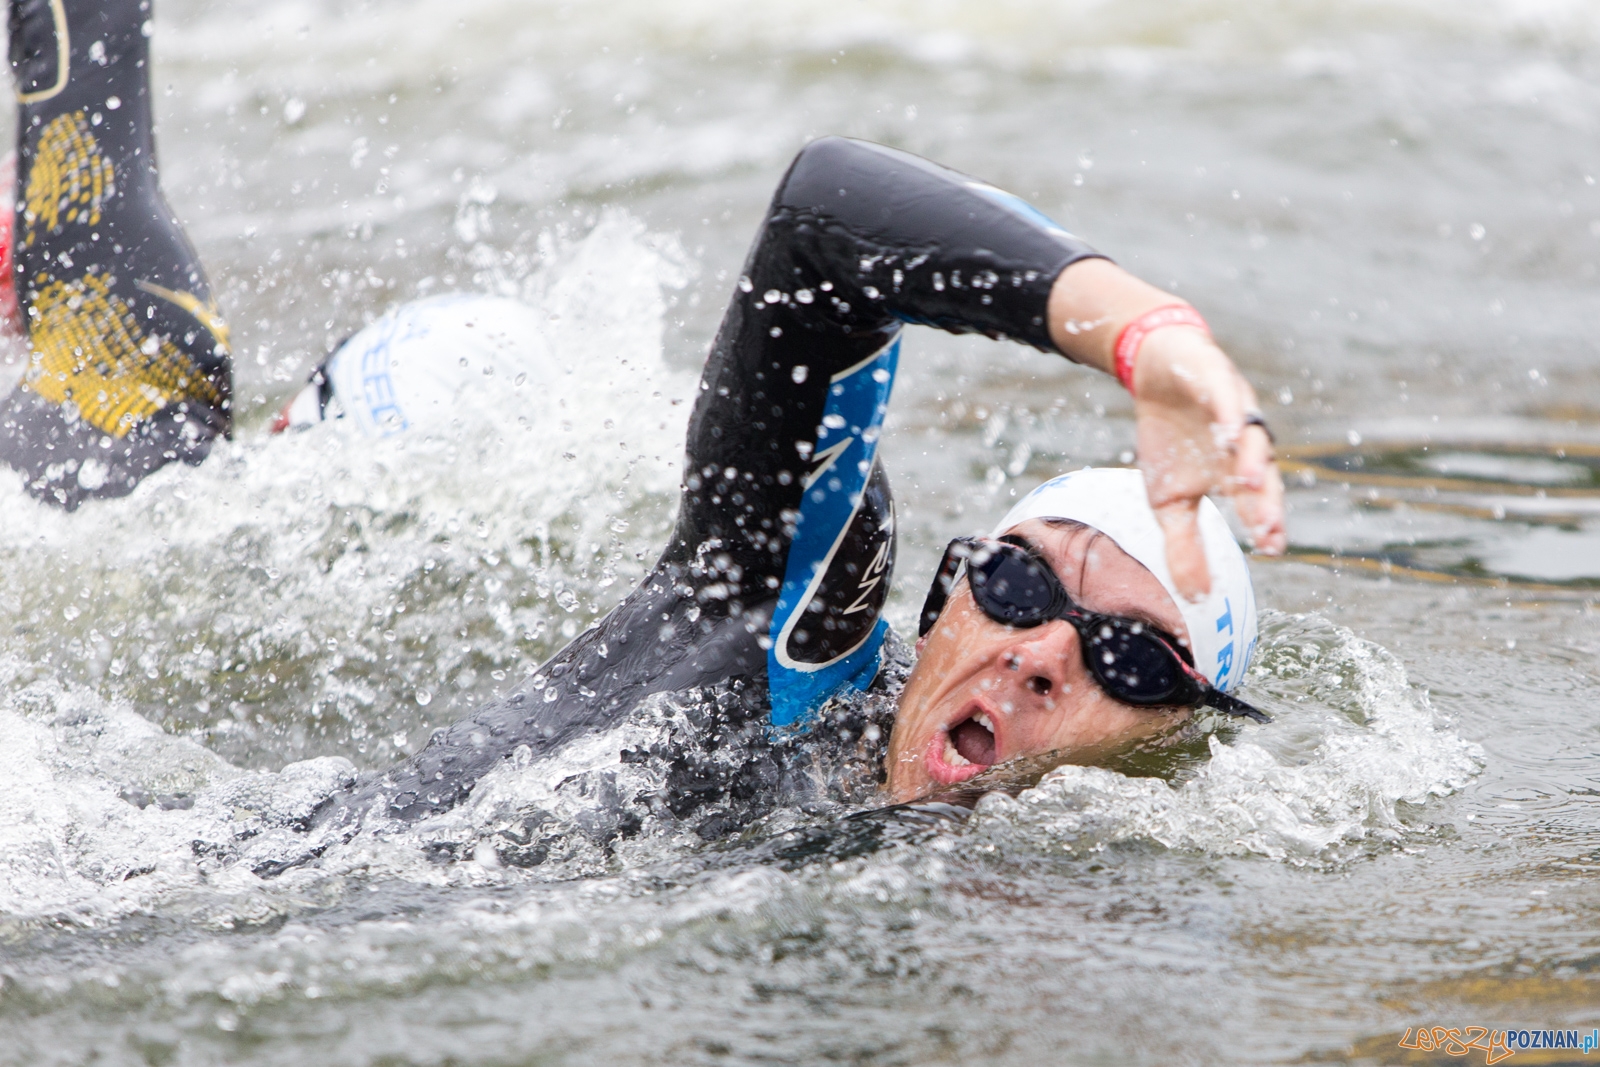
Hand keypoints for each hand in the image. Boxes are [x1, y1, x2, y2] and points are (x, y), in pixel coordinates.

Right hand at [1132, 327, 1285, 599]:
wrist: (1156, 373)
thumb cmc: (1168, 440)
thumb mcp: (1168, 501)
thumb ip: (1184, 547)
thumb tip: (1194, 598)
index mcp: (1235, 473)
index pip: (1258, 503)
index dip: (1264, 525)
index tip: (1271, 550)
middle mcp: (1243, 443)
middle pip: (1263, 473)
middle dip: (1264, 501)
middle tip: (1266, 528)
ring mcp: (1233, 410)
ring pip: (1250, 436)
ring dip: (1251, 459)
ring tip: (1247, 484)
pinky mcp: (1216, 378)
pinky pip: (1226, 398)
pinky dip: (1228, 416)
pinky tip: (1227, 434)